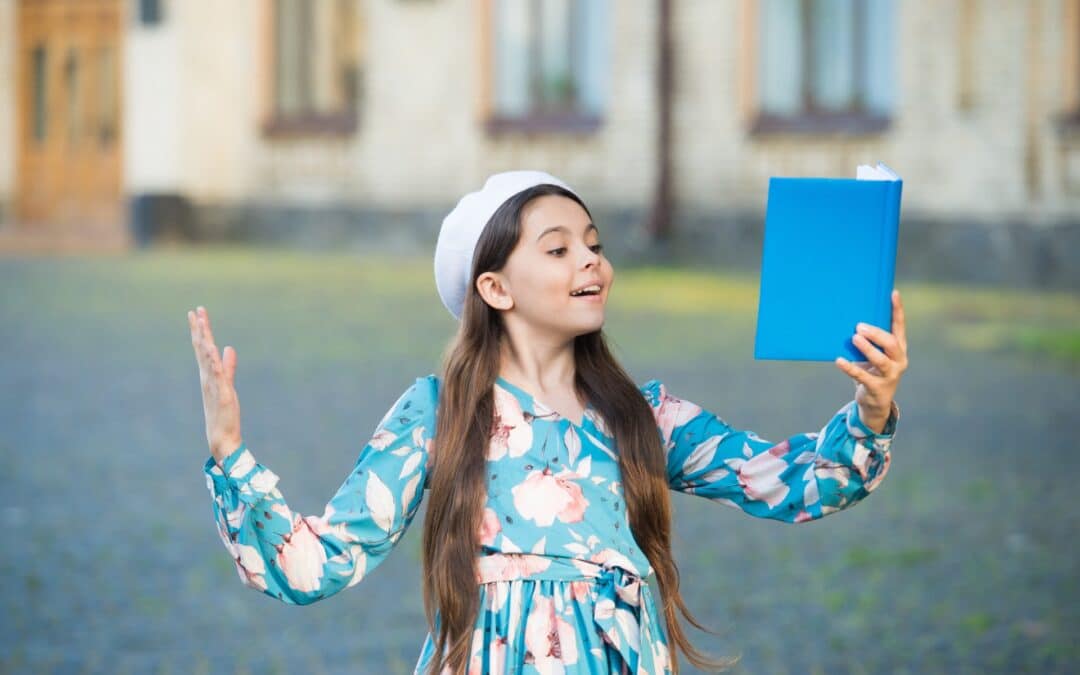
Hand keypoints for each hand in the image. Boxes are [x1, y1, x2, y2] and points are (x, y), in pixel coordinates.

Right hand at [188, 305, 242, 463]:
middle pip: (202, 349)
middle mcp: (207, 377)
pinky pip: (216, 373)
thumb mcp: (227, 384)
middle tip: (195, 310)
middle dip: (199, 329)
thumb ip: (228, 366)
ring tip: (200, 322)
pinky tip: (211, 347)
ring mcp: (213, 384)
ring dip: (203, 339)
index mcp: (208, 375)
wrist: (222, 437)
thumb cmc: (223, 413)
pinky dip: (213, 360)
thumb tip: (229, 348)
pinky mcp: (221, 393)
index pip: (203, 348)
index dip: (201, 331)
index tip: (197, 313)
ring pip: (206, 357)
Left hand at [835, 288, 908, 430]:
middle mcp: (898, 360)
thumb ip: (868, 341)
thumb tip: (847, 319)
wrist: (875, 402)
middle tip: (859, 326)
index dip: (897, 310)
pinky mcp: (877, 387)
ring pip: (881, 360)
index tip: (893, 293)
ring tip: (854, 338)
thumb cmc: (872, 371)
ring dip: (867, 348)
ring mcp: (889, 375)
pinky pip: (862, 376)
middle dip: (876, 333)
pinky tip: (839, 361)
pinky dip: (850, 368)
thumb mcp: (874, 354)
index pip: (900, 327)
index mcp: (898, 349)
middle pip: (892, 343)